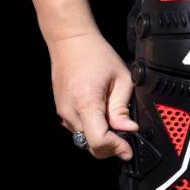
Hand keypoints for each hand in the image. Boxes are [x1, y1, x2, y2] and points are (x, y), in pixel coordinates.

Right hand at [48, 31, 139, 160]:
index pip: (98, 140)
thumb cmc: (95, 54)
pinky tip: (101, 114)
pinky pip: (78, 130)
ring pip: (84, 140)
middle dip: (110, 146)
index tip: (128, 148)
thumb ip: (122, 108)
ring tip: (112, 119)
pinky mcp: (61, 111)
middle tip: (125, 135)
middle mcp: (70, 111)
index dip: (116, 148)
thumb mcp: (121, 78)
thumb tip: (129, 130)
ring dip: (101, 138)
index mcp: (86, 102)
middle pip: (90, 146)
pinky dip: (92, 129)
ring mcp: (63, 113)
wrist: (70, 41)